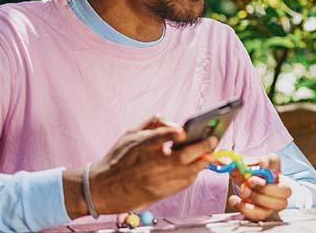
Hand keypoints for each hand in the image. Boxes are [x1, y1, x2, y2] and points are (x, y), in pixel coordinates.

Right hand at [63, 115, 217, 218]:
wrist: (103, 189)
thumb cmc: (118, 159)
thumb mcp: (130, 134)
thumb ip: (153, 123)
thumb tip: (175, 123)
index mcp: (140, 147)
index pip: (158, 138)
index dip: (172, 133)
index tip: (183, 131)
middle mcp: (149, 165)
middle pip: (183, 157)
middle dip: (202, 147)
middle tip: (213, 139)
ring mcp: (156, 181)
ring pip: (188, 171)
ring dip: (201, 161)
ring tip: (207, 152)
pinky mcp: (160, 193)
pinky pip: (184, 183)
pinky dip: (193, 173)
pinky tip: (196, 166)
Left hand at [227, 153, 290, 220]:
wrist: (244, 186)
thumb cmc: (246, 174)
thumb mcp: (239, 166)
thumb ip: (233, 163)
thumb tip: (224, 162)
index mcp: (272, 166)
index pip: (274, 161)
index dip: (266, 164)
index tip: (255, 166)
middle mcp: (280, 183)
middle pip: (285, 189)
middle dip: (265, 188)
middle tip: (249, 183)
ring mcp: (276, 200)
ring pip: (277, 204)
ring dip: (258, 199)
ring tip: (243, 192)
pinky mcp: (268, 211)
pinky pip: (262, 214)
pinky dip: (247, 209)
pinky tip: (237, 201)